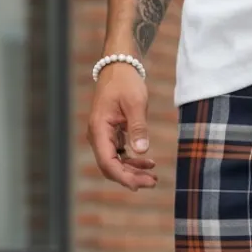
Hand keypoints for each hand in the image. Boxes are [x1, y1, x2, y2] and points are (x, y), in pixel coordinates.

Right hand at [87, 62, 156, 190]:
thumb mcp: (135, 103)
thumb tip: (141, 151)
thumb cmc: (126, 82)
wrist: (120, 66)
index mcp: (98, 129)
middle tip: (153, 182)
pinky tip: (148, 163)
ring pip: (115, 162)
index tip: (141, 184)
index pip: (107, 162)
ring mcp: (103, 136)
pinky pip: (119, 154)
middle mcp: (97, 135)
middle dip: (130, 177)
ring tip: (153, 177)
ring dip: (132, 171)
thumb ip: (138, 128)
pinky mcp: (111, 134)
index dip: (123, 177)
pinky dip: (132, 161)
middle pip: (110, 166)